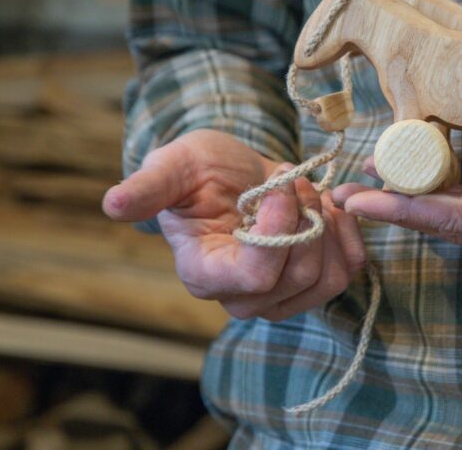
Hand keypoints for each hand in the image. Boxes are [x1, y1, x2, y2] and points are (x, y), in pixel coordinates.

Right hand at [102, 129, 365, 320]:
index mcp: (205, 273)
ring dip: (327, 225)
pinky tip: (329, 205)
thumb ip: (148, 187)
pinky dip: (348, 232)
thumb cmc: (198, 170)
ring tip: (305, 190)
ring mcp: (283, 294)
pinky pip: (349, 268)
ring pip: (328, 278)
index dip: (275, 233)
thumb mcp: (172, 166)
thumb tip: (112, 203)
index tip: (276, 187)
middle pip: (297, 276)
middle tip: (287, 179)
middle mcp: (244, 296)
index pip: (252, 279)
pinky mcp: (315, 280)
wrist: (234, 173)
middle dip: (303, 218)